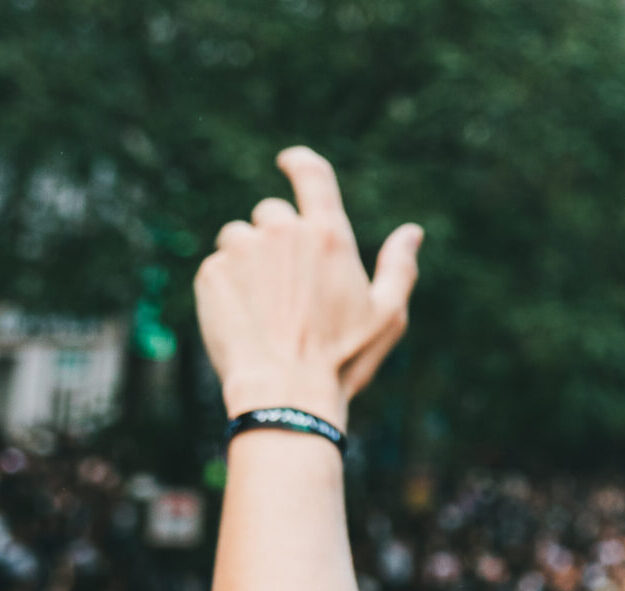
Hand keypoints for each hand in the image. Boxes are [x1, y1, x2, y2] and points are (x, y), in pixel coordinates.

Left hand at [195, 146, 422, 428]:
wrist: (284, 395)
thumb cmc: (342, 360)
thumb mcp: (387, 317)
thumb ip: (400, 268)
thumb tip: (412, 232)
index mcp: (327, 235)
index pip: (311, 174)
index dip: (299, 163)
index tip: (289, 162)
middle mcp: (282, 230)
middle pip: (271, 214)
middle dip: (277, 242)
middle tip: (288, 292)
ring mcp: (242, 249)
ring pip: (239, 238)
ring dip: (248, 263)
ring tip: (265, 311)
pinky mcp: (212, 272)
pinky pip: (217, 267)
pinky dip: (227, 288)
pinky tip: (246, 322)